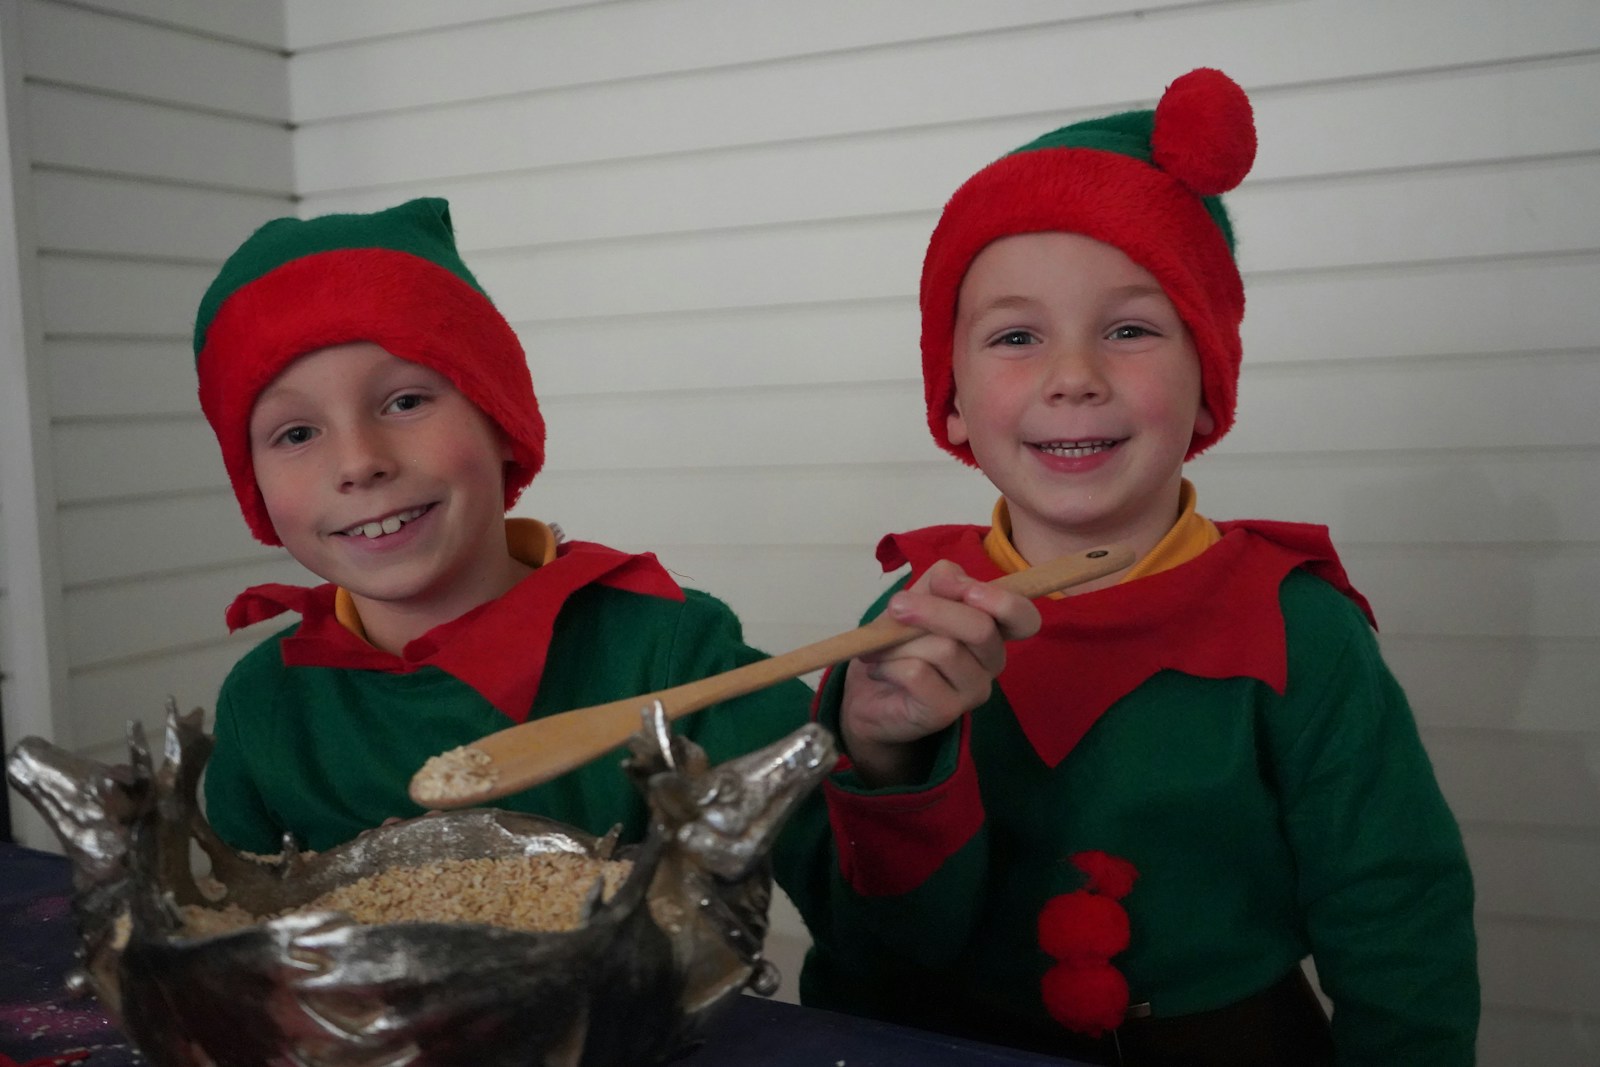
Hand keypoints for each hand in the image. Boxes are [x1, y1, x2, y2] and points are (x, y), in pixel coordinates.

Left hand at [839, 560, 1040, 786]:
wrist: (868, 694)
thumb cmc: (901, 643)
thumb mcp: (918, 599)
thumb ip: (941, 582)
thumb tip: (951, 578)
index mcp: (993, 629)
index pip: (1024, 618)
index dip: (1001, 600)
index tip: (958, 588)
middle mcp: (992, 661)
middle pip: (981, 629)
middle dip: (933, 610)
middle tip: (896, 605)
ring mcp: (973, 690)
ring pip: (945, 650)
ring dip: (901, 642)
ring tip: (882, 648)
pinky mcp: (946, 711)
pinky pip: (918, 674)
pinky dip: (890, 664)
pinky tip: (880, 669)